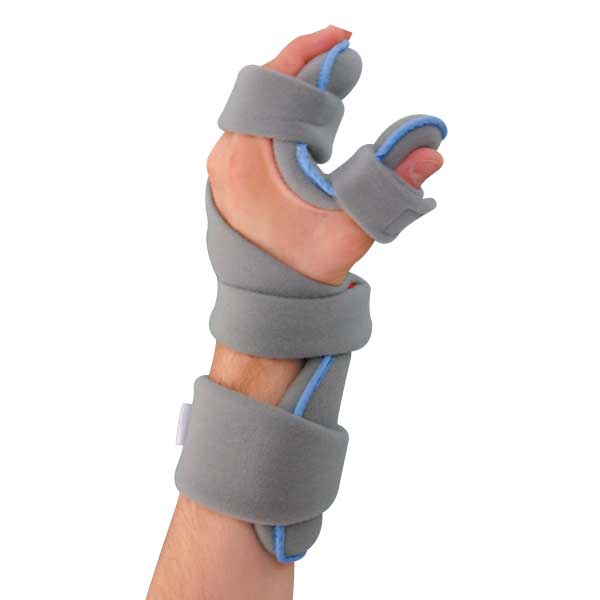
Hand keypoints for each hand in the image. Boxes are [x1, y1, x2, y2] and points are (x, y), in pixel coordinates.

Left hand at [207, 26, 443, 285]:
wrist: (266, 305)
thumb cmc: (302, 273)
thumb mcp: (351, 229)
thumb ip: (391, 188)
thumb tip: (432, 151)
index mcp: (248, 158)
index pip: (276, 80)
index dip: (312, 51)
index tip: (346, 40)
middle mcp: (227, 155)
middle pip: (266, 88)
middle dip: (309, 71)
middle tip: (349, 68)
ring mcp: (224, 166)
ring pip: (260, 107)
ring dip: (298, 95)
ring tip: (336, 93)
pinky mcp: (230, 177)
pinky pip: (254, 128)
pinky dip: (284, 118)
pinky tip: (313, 129)